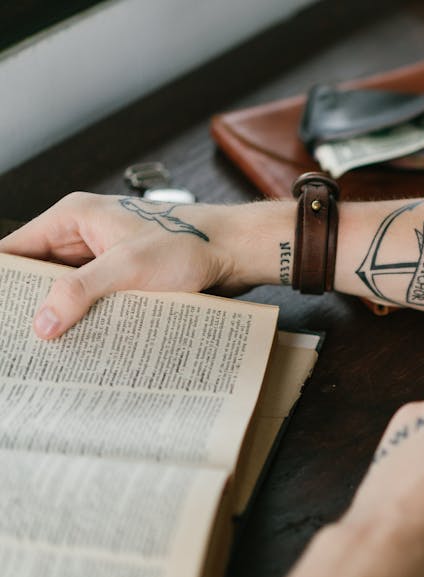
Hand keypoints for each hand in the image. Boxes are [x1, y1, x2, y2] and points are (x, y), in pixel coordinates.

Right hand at [0, 192, 291, 338]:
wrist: (237, 250)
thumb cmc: (191, 243)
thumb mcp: (128, 266)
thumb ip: (81, 291)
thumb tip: (42, 322)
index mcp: (75, 216)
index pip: (16, 250)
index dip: (5, 284)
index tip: (3, 317)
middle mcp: (85, 233)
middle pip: (38, 273)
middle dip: (30, 306)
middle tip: (22, 343)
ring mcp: (106, 255)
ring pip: (68, 290)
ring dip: (62, 316)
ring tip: (47, 351)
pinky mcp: (127, 275)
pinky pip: (96, 299)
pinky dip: (88, 318)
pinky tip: (84, 344)